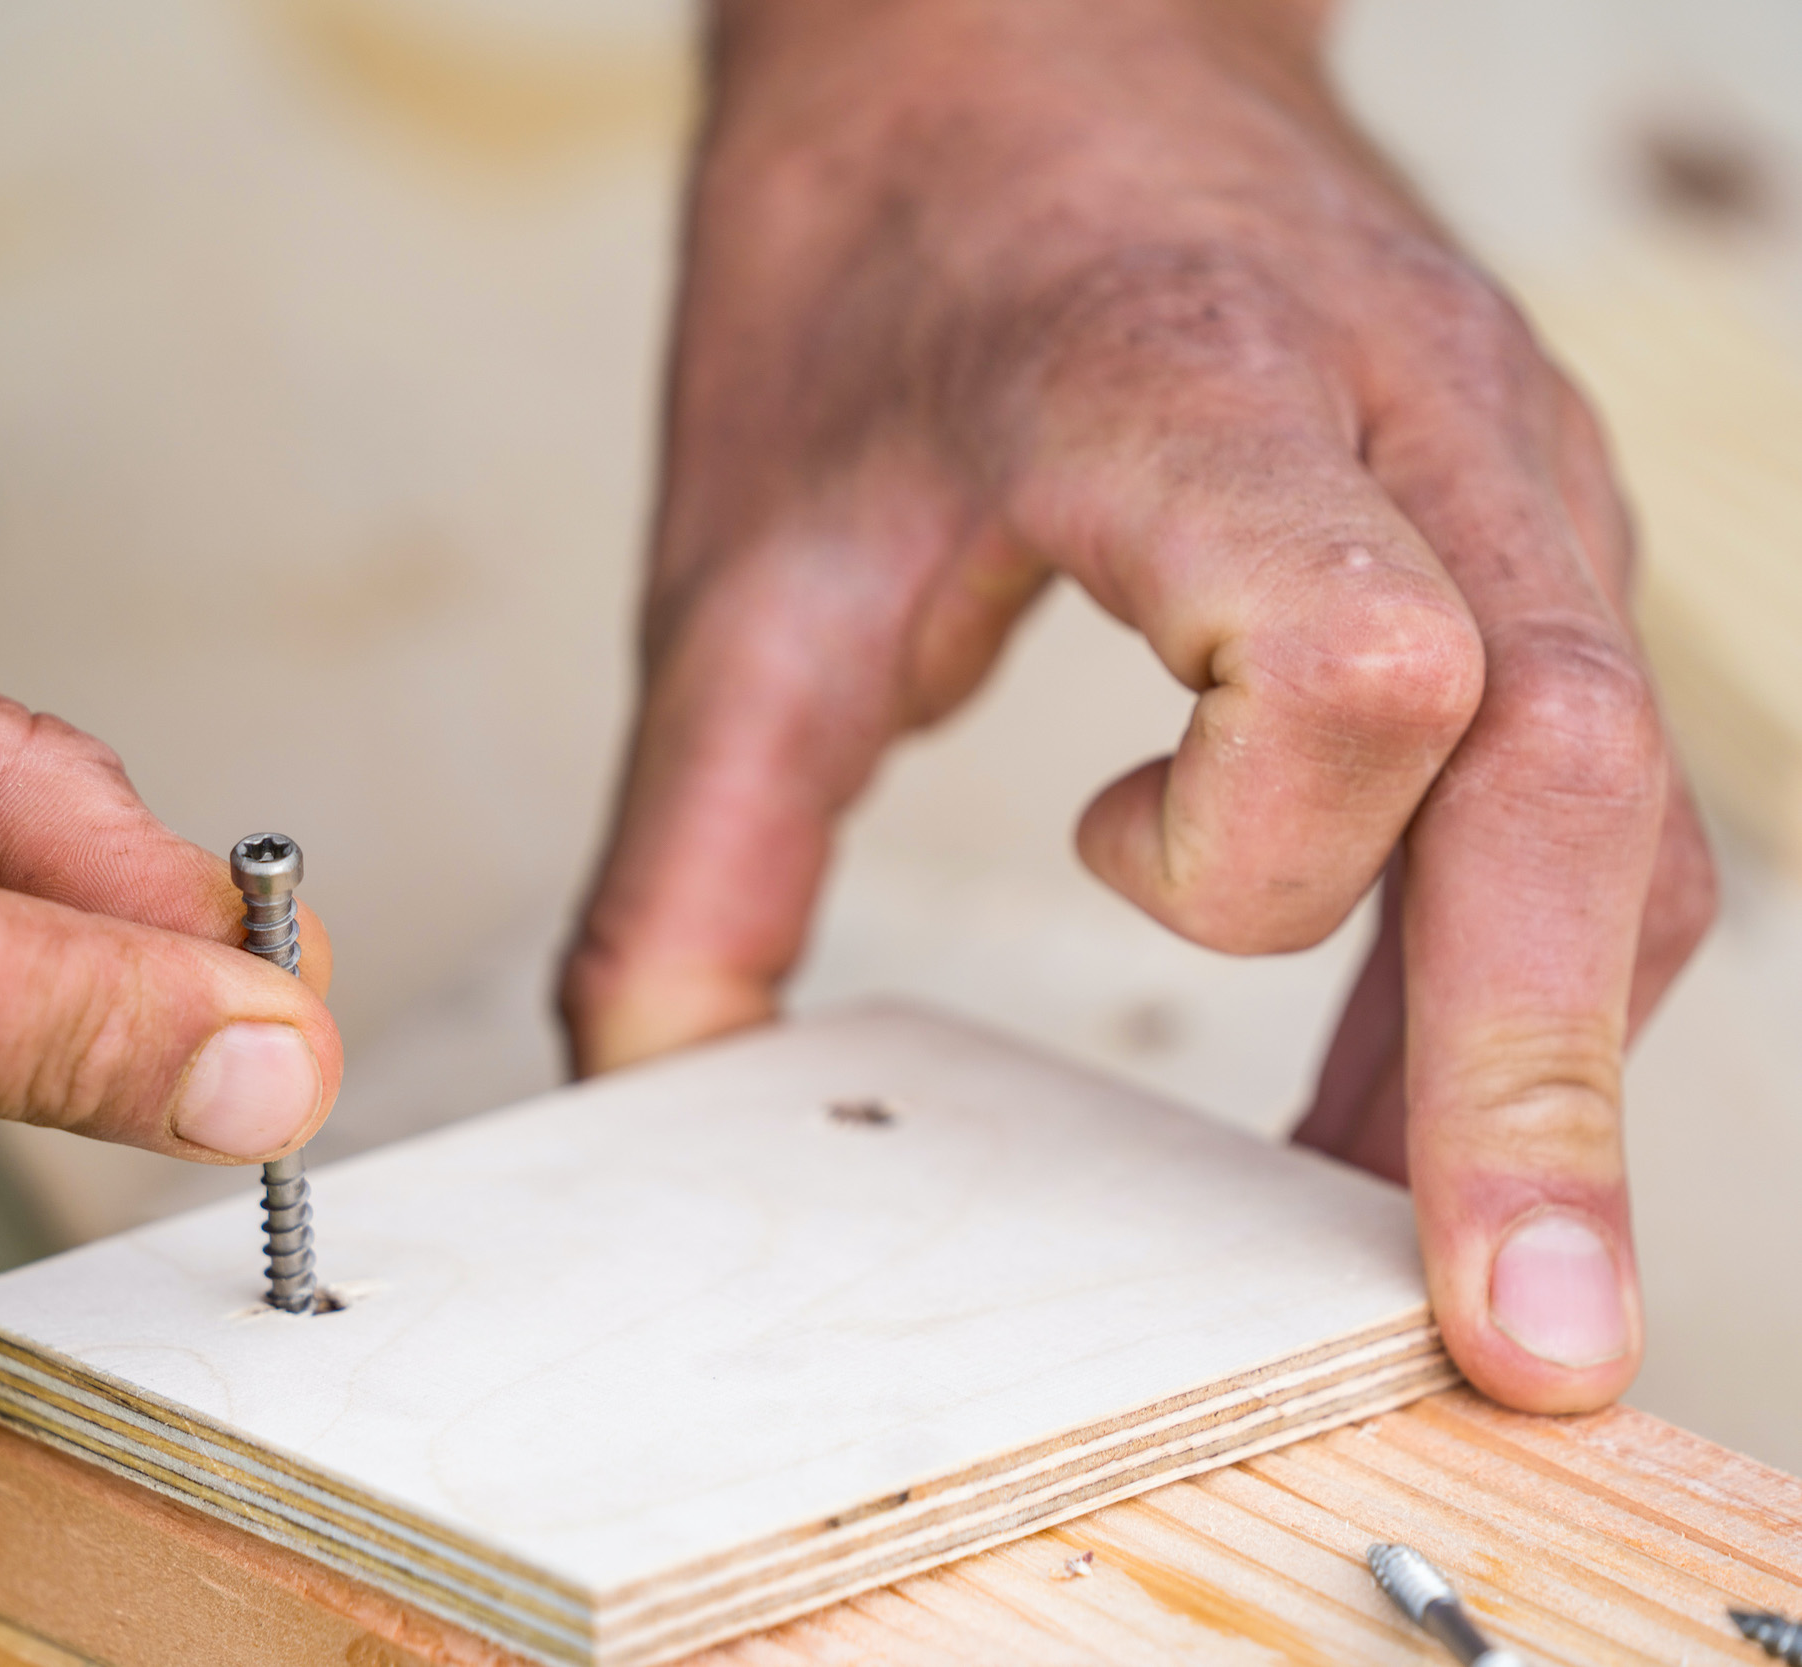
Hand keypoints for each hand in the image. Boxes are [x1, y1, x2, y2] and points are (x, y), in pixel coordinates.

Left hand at [562, 0, 1714, 1411]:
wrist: (1020, 34)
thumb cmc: (890, 255)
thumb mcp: (752, 550)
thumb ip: (701, 830)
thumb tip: (661, 1082)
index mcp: (1186, 390)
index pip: (1355, 640)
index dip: (1286, 850)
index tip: (1112, 885)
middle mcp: (1406, 421)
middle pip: (1557, 769)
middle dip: (1534, 1082)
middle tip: (1521, 1343)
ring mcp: (1503, 465)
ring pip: (1614, 800)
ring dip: (1533, 1051)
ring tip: (1447, 1274)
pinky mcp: (1521, 519)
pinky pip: (1579, 776)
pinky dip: (1506, 960)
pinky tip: (1401, 1082)